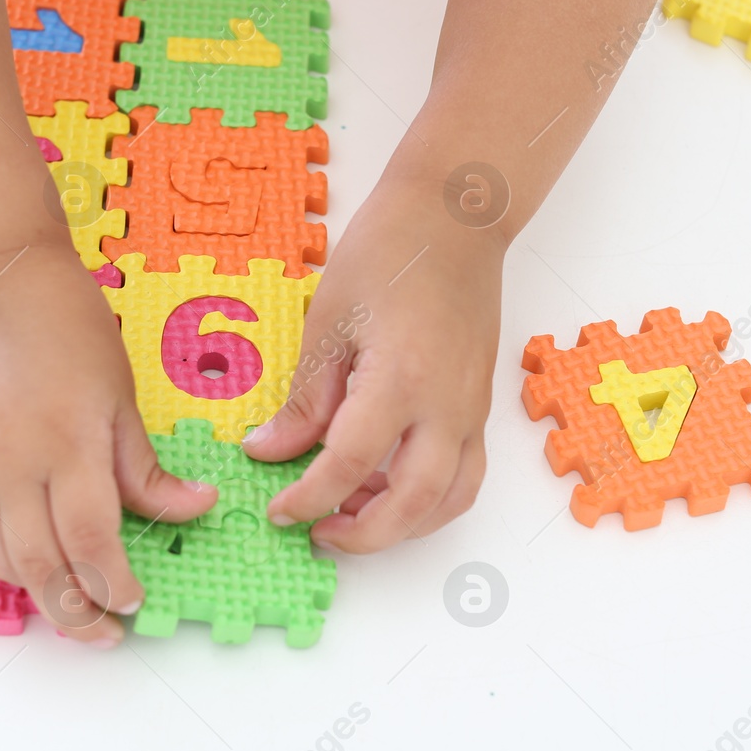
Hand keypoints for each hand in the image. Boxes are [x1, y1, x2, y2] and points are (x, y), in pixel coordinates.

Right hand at [0, 243, 217, 644]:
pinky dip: (4, 560)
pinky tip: (32, 566)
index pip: (92, 539)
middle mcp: (15, 465)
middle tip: (103, 634)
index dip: (114, 581)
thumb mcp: (121, 395)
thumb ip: (144, 466)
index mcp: (68, 445)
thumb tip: (192, 508)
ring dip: (33, 596)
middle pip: (39, 566)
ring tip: (69, 611)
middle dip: (74, 612)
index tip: (134, 601)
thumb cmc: (67, 326)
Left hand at [242, 172, 502, 551]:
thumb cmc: (389, 250)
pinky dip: (429, 500)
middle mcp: (447, 405)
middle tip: (316, 533)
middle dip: (362, 535)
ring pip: (450, 500)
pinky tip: (387, 487)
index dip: (310, 498)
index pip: (351, 464)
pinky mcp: (479, 406)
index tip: (280, 511)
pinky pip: (465, 474)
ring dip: (402, 524)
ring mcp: (471, 409)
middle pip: (413, 503)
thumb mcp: (328, 320)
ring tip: (352, 515)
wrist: (455, 216)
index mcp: (401, 378)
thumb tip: (270, 449)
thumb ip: (305, 397)